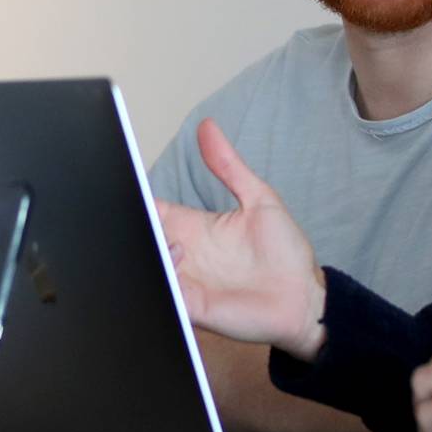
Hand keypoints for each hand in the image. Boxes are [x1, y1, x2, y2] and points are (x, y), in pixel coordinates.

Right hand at [155, 119, 327, 360]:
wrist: (305, 297)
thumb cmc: (285, 252)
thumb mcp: (259, 198)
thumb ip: (229, 165)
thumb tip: (207, 125)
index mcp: (193, 228)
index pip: (153, 211)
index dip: (137, 199)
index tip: (127, 185)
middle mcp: (184, 254)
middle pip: (143, 237)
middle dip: (134, 227)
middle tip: (146, 221)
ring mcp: (185, 281)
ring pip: (148, 264)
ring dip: (151, 252)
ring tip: (174, 246)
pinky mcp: (192, 306)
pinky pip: (163, 292)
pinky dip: (162, 278)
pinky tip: (177, 264)